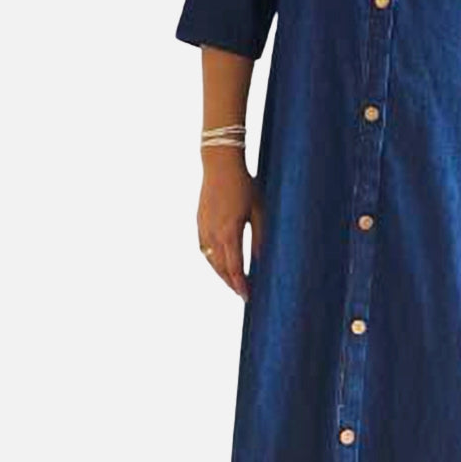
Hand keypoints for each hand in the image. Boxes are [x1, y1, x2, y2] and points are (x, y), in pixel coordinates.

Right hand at [197, 153, 263, 302]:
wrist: (220, 165)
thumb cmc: (244, 185)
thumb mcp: (259, 210)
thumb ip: (261, 236)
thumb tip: (261, 260)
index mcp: (230, 232)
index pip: (234, 268)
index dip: (240, 285)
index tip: (247, 296)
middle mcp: (213, 234)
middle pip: (220, 268)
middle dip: (231, 283)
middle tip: (243, 293)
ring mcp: (203, 228)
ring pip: (210, 260)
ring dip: (221, 274)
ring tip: (233, 282)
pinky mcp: (199, 222)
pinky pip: (204, 249)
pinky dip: (212, 260)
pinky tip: (220, 263)